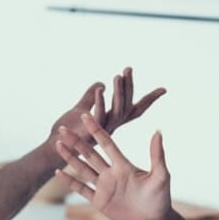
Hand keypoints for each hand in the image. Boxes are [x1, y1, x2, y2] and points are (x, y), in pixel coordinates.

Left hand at [51, 67, 165, 142]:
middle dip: (129, 87)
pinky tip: (99, 90)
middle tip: (128, 68)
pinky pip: (99, 117)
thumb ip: (90, 97)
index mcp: (114, 122)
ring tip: (118, 76)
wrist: (54, 150)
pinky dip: (99, 102)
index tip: (164, 89)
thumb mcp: (80, 110)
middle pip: (126, 105)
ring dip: (118, 92)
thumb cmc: (69, 133)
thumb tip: (100, 85)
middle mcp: (112, 127)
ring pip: (116, 110)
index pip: (136, 108)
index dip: (150, 99)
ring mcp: (103, 131)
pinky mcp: (91, 134)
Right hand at [55, 114, 171, 219]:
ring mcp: (104, 186)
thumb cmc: (161, 197)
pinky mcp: (99, 201)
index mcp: (124, 165)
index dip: (96, 130)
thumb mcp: (161, 175)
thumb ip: (157, 155)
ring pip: (82, 168)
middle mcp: (111, 173)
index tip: (86, 116)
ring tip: (57, 144)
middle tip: (63, 128)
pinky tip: (58, 171)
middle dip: (76, 141)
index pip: (107, 144)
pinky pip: (81, 189)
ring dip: (70, 157)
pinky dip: (69, 181)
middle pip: (90, 153)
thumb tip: (158, 131)